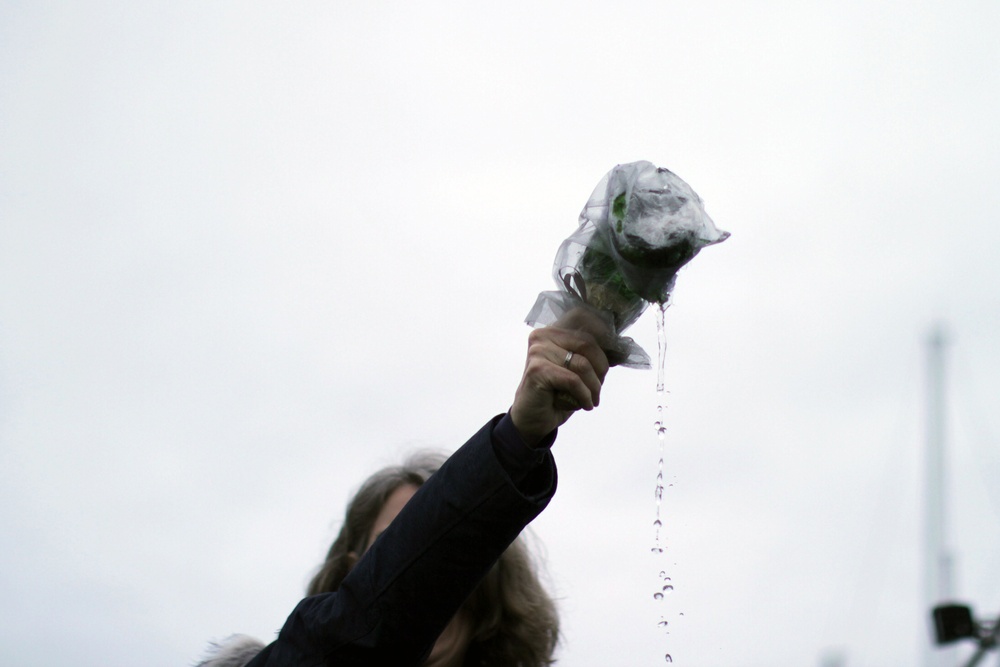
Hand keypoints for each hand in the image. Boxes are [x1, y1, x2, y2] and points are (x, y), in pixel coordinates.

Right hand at [509, 308, 611, 445]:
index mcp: (552, 331)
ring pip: (582, 365)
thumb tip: (621, 349)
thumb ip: (591, 355)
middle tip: (598, 388)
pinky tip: (585, 405)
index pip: (584, 323)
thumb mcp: (576, 370)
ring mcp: (538, 351)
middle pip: (588, 344)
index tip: (610, 361)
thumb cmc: (557, 394)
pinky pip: (573, 381)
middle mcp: (542, 336)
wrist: (533, 418)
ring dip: (594, 387)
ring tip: (591, 399)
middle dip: (600, 370)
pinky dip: (584, 395)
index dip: (602, 338)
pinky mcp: (537, 370)